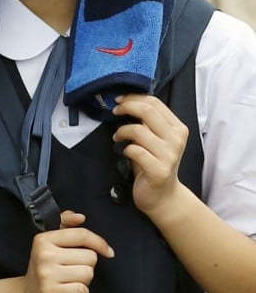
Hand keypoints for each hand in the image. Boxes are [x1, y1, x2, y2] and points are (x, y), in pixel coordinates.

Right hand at [20, 210, 113, 292]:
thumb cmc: (46, 268)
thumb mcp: (51, 243)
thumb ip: (65, 225)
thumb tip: (80, 217)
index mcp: (44, 239)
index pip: (81, 235)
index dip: (99, 242)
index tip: (107, 251)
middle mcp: (43, 254)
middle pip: (90, 257)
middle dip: (87, 265)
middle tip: (72, 270)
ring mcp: (46, 274)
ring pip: (88, 273)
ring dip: (85, 280)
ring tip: (70, 281)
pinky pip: (82, 290)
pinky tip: (69, 292)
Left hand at [112, 93, 189, 215]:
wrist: (162, 195)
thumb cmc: (153, 163)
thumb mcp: (154, 138)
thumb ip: (148, 122)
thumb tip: (126, 101)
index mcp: (178, 128)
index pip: (155, 103)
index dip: (134, 97)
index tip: (119, 100)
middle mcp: (177, 139)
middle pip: (147, 111)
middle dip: (126, 107)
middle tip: (115, 111)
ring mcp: (169, 155)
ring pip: (138, 130)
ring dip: (122, 131)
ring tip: (117, 137)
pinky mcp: (159, 170)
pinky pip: (134, 151)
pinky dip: (125, 149)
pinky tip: (124, 152)